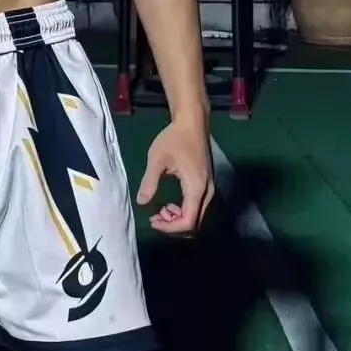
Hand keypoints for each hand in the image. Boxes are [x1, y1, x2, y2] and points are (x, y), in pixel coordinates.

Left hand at [136, 119, 213, 234]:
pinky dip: (183, 212)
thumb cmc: (174, 139)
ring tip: (160, 211)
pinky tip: (170, 205)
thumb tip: (141, 202)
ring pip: (197, 217)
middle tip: (154, 218)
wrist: (193, 123)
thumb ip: (149, 182)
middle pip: (195, 224)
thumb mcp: (157, 159)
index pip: (188, 221)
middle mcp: (207, 192)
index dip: (170, 228)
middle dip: (173, 226)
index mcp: (196, 188)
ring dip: (178, 220)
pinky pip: (197, 208)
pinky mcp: (206, 185)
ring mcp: (209, 189)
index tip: (152, 221)